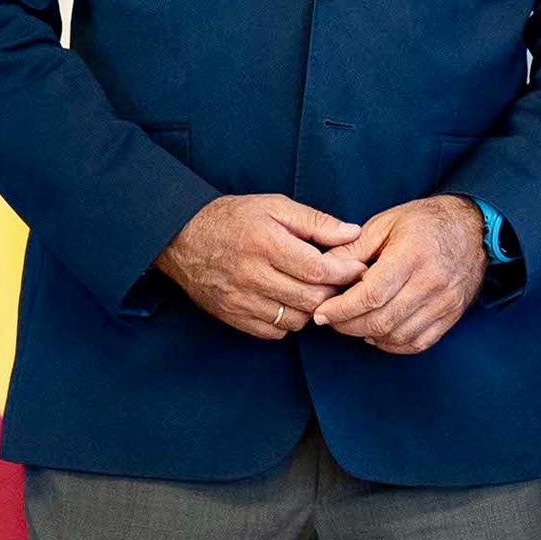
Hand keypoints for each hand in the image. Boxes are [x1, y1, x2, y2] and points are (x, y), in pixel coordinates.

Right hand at [158, 194, 368, 339]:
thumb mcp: (275, 207)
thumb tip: (352, 233)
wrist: (183, 237)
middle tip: (340, 283)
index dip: (344, 273)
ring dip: (312, 309)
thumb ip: (316, 221)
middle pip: (310, 299)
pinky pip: (274, 332)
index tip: (357, 269)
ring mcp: (240, 300)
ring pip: (296, 320)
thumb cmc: (234, 218)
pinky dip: (289, 322)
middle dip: (334, 293)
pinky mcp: (232, 316)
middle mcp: (252, 275)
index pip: (317, 270)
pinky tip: (289, 303)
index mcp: (265, 243)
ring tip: (314, 291)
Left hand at [309, 194, 487, 355]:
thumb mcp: (384, 223)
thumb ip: (352, 249)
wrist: (473, 227)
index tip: (323, 313)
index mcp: (412, 255)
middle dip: (348, 326)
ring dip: (368, 336)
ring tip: (352, 324)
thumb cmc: (425, 222)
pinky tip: (378, 334)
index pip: (372, 295)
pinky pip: (418, 343)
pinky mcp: (452, 315)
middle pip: (382, 320)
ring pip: (398, 335)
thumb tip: (322, 270)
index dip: (342, 309)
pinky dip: (393, 344)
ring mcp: (445, 302)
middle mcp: (431, 283)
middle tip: (331, 320)